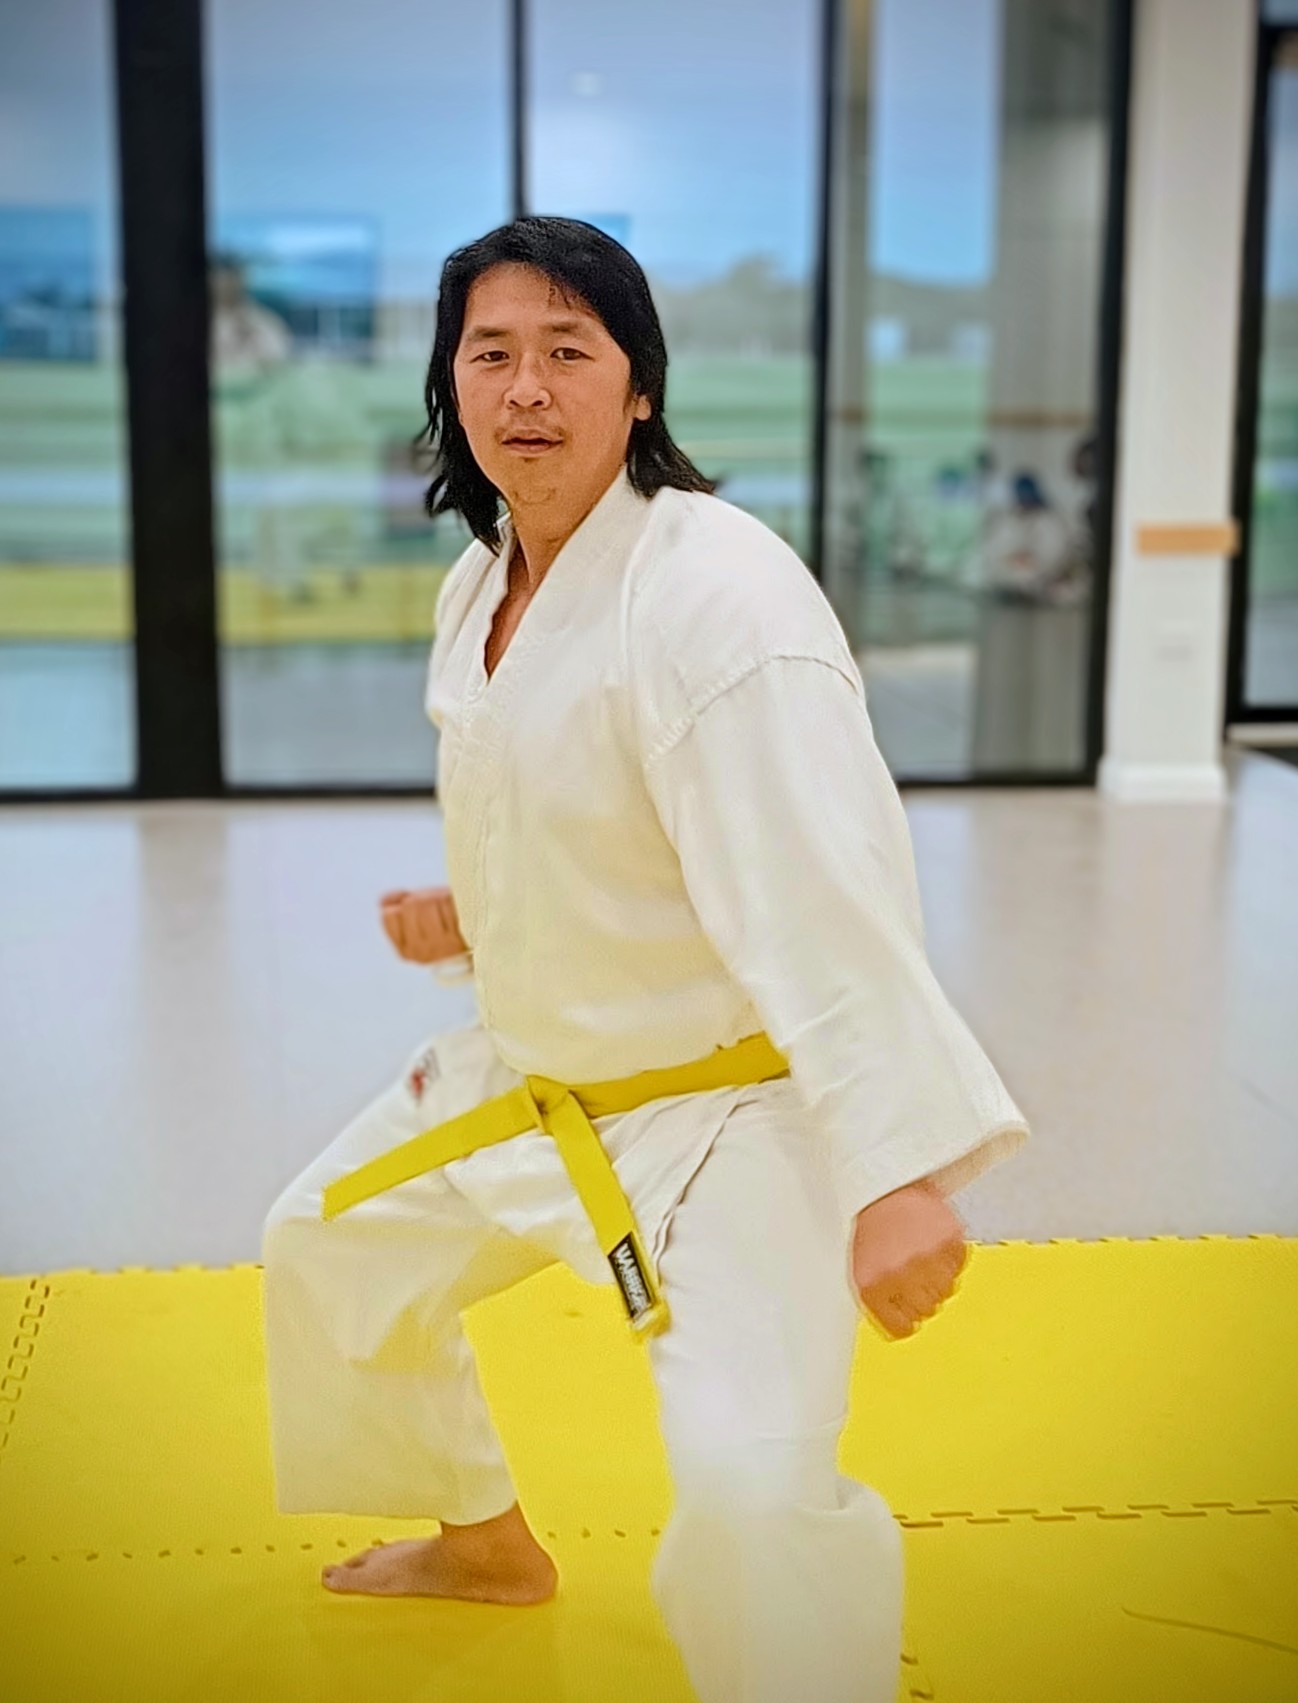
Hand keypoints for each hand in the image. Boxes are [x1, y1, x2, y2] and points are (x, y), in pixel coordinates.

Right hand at [379, 886, 467, 963]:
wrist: (481, 932)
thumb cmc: (445, 919)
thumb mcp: (416, 913)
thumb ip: (394, 905)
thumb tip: (383, 902)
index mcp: (405, 950)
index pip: (389, 915)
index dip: (400, 902)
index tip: (413, 904)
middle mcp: (420, 952)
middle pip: (409, 906)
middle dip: (420, 898)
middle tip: (433, 904)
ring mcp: (439, 946)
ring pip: (426, 903)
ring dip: (436, 897)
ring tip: (445, 907)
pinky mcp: (458, 936)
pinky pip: (445, 904)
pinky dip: (449, 900)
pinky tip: (455, 908)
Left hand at [850, 1177, 969, 1340]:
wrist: (886, 1182)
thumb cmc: (872, 1225)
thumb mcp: (860, 1267)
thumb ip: (878, 1302)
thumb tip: (900, 1328)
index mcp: (873, 1286)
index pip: (901, 1329)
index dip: (906, 1318)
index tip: (907, 1307)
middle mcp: (900, 1276)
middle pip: (928, 1310)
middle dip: (922, 1293)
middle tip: (912, 1267)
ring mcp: (927, 1259)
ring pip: (947, 1290)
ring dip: (939, 1275)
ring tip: (922, 1250)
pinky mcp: (949, 1240)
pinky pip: (960, 1265)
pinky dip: (952, 1256)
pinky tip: (934, 1239)